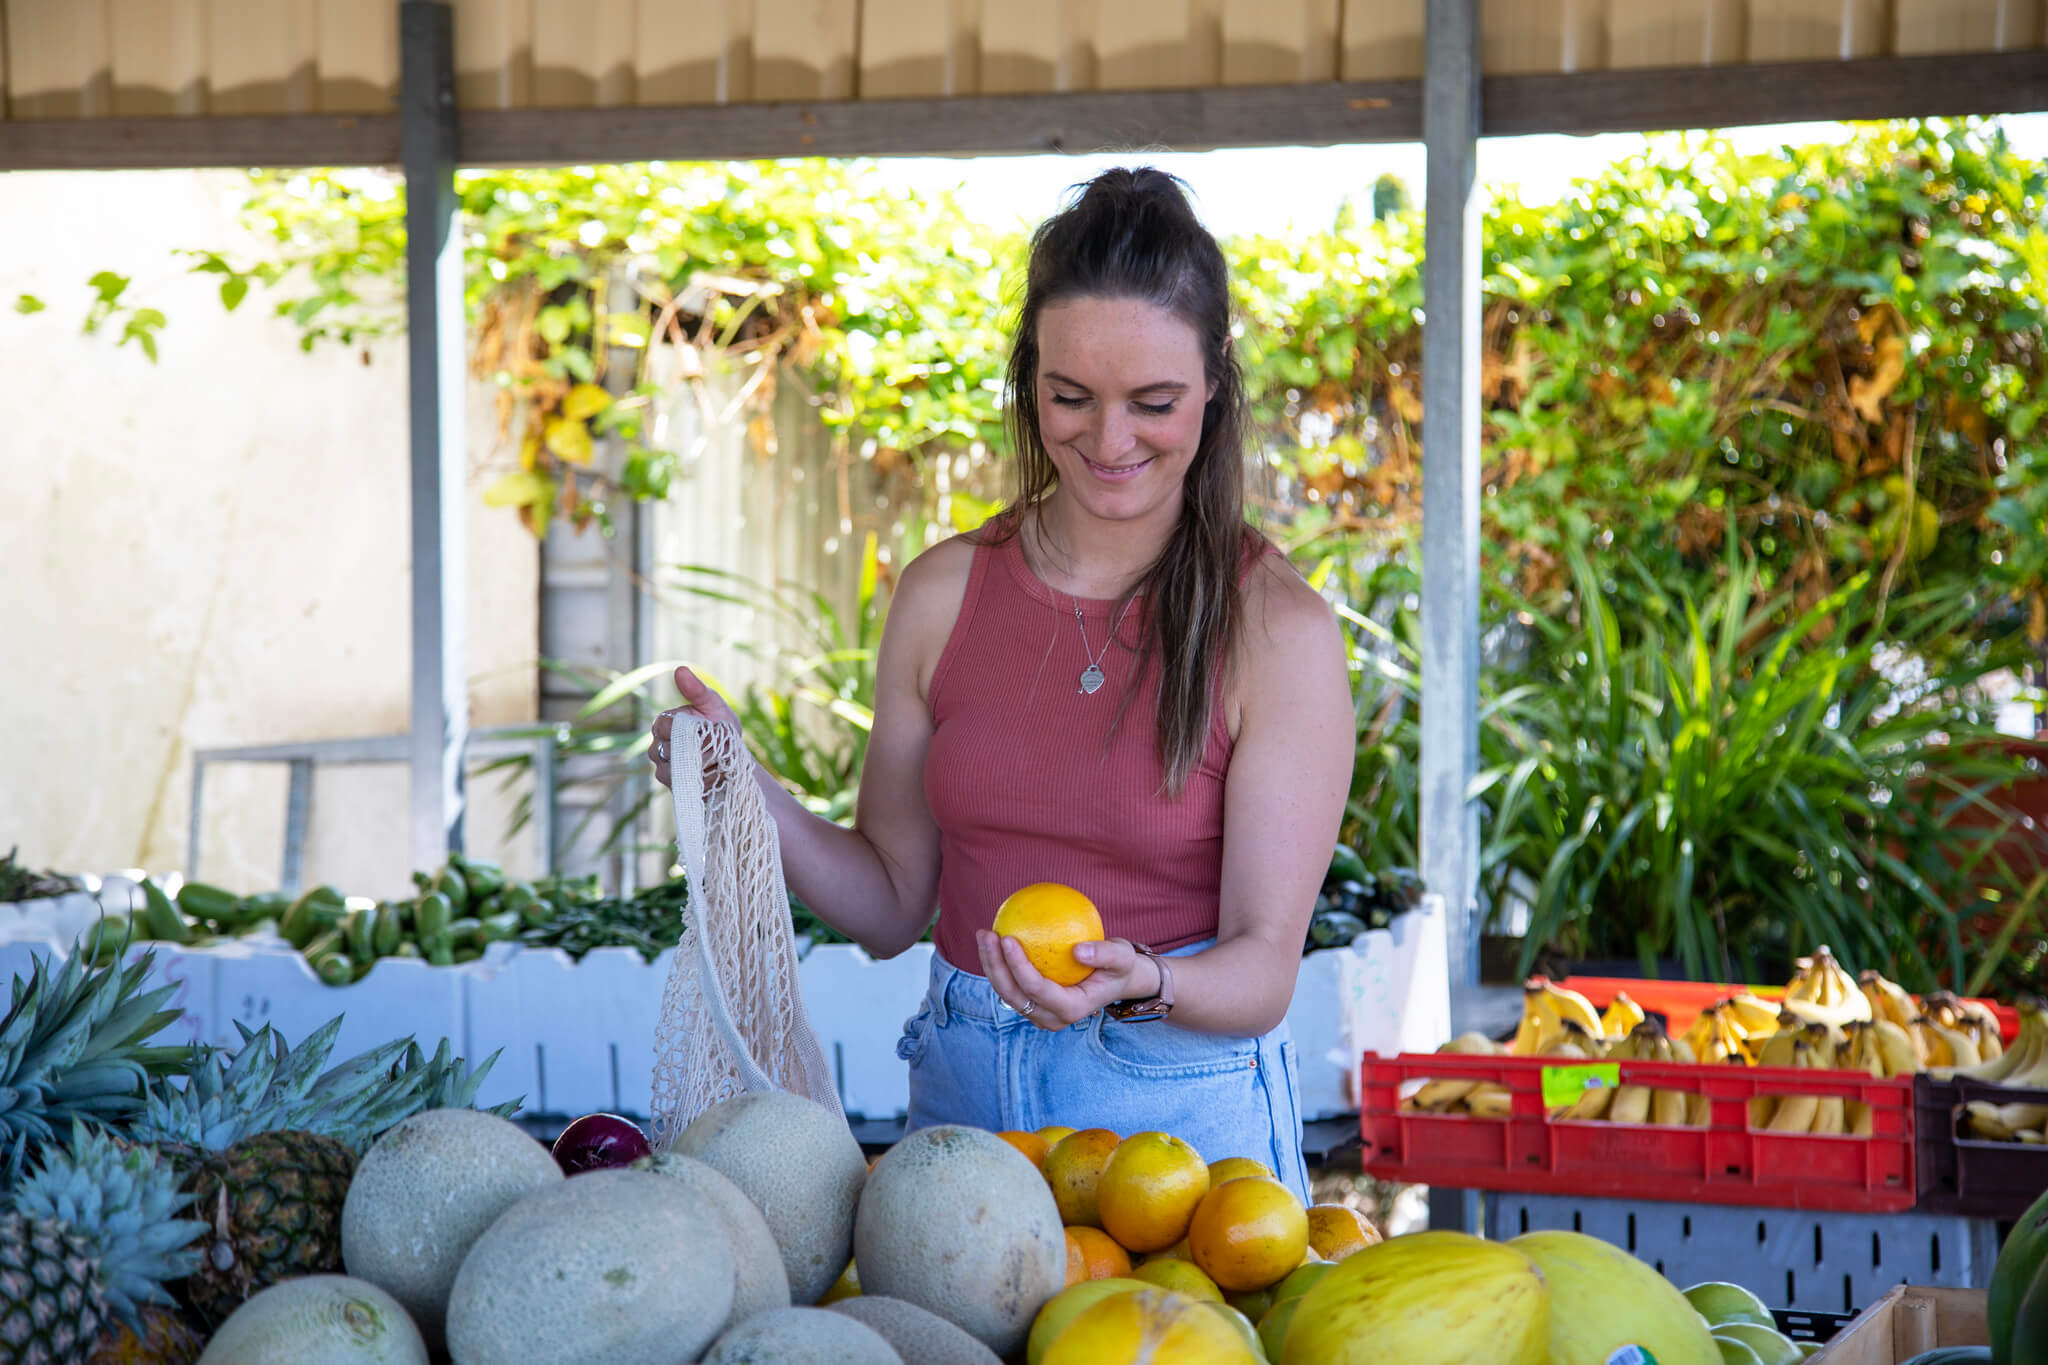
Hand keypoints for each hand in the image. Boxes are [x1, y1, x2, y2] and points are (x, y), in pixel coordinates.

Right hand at [649, 666, 743, 789]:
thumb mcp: (713, 706)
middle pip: (664, 751)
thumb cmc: (722, 727)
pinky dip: (701, 781)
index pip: (663, 726)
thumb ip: (697, 690)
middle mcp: (658, 747)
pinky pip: (682, 786)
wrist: (735, 757)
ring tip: (718, 760)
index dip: (683, 729)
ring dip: (698, 766)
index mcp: (664, 724)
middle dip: (692, 750)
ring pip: (671, 770)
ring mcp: (664, 769)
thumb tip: (680, 669)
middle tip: (716, 747)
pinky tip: (716, 775)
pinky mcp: (675, 788)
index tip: (705, 729)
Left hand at [975, 932, 1161, 1031]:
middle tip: (987, 933)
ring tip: (984, 933)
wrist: (1116, 980)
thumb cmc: (1120, 966)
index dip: (1018, 966)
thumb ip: (1105, 954)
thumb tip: (1078, 950)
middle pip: (1013, 994)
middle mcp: (1051, 1018)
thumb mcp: (1122, 957)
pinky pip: (1009, 984)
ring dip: (990, 964)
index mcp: (1071, 1009)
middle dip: (994, 965)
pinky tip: (994, 937)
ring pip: (1006, 992)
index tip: (1008, 937)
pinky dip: (999, 963)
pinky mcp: (1032, 1003)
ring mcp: (1039, 1013)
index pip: (1037, 990)